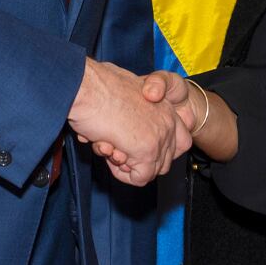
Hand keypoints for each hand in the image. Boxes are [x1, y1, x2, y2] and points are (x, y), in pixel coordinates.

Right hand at [68, 59, 190, 184]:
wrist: (85, 86)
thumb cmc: (95, 87)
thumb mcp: (121, 95)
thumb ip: (131, 115)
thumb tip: (122, 134)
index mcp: (163, 105)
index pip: (179, 141)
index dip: (155, 150)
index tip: (132, 145)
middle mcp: (167, 121)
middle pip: (163, 160)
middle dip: (137, 161)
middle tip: (114, 147)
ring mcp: (159, 136)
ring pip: (151, 171)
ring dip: (127, 166)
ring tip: (108, 145)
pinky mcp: (147, 150)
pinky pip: (140, 178)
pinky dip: (122, 174)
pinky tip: (108, 152)